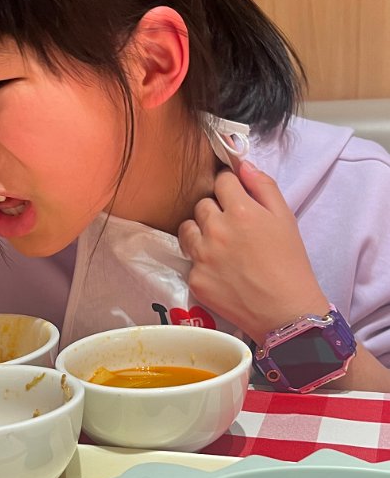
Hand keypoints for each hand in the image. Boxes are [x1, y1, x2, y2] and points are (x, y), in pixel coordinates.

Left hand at [178, 161, 328, 344]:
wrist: (285, 312)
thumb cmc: (290, 264)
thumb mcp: (285, 218)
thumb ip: (263, 186)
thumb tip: (242, 165)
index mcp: (241, 211)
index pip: (221, 181)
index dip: (229, 187)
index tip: (235, 197)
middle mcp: (216, 230)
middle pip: (201, 204)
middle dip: (215, 210)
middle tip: (232, 227)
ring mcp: (202, 256)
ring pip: (187, 229)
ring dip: (200, 232)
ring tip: (220, 246)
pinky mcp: (195, 278)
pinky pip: (190, 259)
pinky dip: (202, 262)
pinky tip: (221, 271)